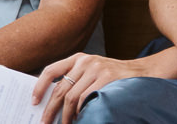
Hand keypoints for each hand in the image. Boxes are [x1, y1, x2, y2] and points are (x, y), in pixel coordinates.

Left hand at [33, 53, 148, 123]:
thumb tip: (50, 100)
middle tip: (45, 122)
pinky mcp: (107, 77)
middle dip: (50, 109)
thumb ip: (75, 79)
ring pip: (71, 97)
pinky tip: (80, 118)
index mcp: (79, 58)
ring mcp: (97, 68)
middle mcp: (86, 61)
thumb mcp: (92, 71)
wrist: (143, 72)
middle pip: (60, 89)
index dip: (39, 87)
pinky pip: (85, 99)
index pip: (51, 71)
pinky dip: (80, 112)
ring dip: (65, 115)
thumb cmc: (113, 76)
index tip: (33, 102)